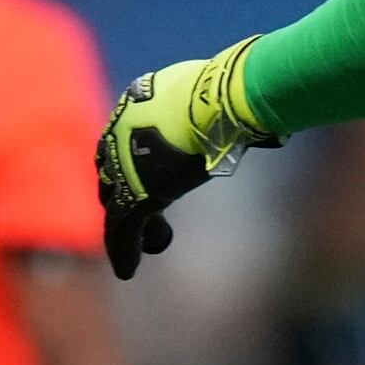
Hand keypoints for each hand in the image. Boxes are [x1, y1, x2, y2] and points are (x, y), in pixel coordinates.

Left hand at [97, 39, 279, 278]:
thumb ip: (213, 109)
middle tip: (145, 212)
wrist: (217, 104)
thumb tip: (250, 118)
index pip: (123, 140)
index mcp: (134, 105)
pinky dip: (125, 250)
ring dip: (129, 227)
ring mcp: (124, 166)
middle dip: (125, 191)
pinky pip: (122, 229)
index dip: (132, 161)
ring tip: (144, 246)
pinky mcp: (135, 196)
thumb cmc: (225, 93)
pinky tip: (127, 270)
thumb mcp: (212, 96)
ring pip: (116, 204)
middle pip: (114, 171)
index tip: (148, 175)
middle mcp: (119, 133)